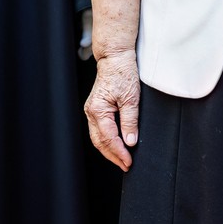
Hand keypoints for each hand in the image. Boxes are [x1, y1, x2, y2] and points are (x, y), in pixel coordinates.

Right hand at [84, 49, 140, 170]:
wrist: (115, 58)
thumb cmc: (122, 73)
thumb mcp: (131, 98)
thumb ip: (130, 122)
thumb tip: (130, 142)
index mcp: (98, 110)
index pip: (109, 138)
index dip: (119, 152)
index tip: (129, 162)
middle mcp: (91, 111)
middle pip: (100, 142)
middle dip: (113, 156)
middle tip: (126, 166)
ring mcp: (92, 110)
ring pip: (98, 137)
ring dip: (109, 150)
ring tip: (122, 159)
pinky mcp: (95, 108)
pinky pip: (99, 130)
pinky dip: (107, 140)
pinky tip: (115, 145)